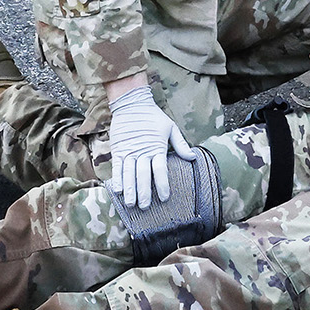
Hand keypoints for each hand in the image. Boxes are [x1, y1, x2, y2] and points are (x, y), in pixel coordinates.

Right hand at [104, 83, 194, 209]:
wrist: (132, 103)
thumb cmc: (153, 116)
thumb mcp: (170, 127)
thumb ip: (180, 144)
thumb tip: (193, 157)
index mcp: (156, 147)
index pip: (160, 169)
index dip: (162, 184)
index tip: (164, 197)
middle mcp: (142, 151)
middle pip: (143, 174)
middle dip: (144, 192)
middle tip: (145, 207)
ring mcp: (128, 151)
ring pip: (129, 173)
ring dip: (130, 189)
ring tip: (131, 203)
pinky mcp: (118, 150)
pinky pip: (117, 166)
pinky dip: (117, 178)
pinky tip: (118, 190)